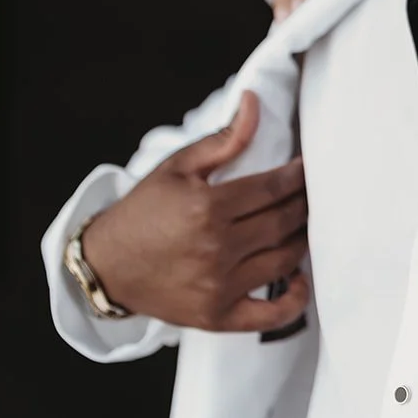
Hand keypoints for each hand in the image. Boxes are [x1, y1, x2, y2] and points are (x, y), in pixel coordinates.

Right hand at [79, 92, 310, 331]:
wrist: (106, 265)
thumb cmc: (144, 211)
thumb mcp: (178, 167)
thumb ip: (224, 139)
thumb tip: (253, 101)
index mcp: (208, 208)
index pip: (273, 189)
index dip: (297, 176)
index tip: (307, 169)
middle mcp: (217, 249)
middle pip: (284, 222)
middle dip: (304, 203)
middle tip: (312, 194)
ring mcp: (218, 286)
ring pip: (285, 259)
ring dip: (302, 240)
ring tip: (303, 225)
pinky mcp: (217, 315)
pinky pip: (271, 314)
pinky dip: (294, 299)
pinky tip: (299, 278)